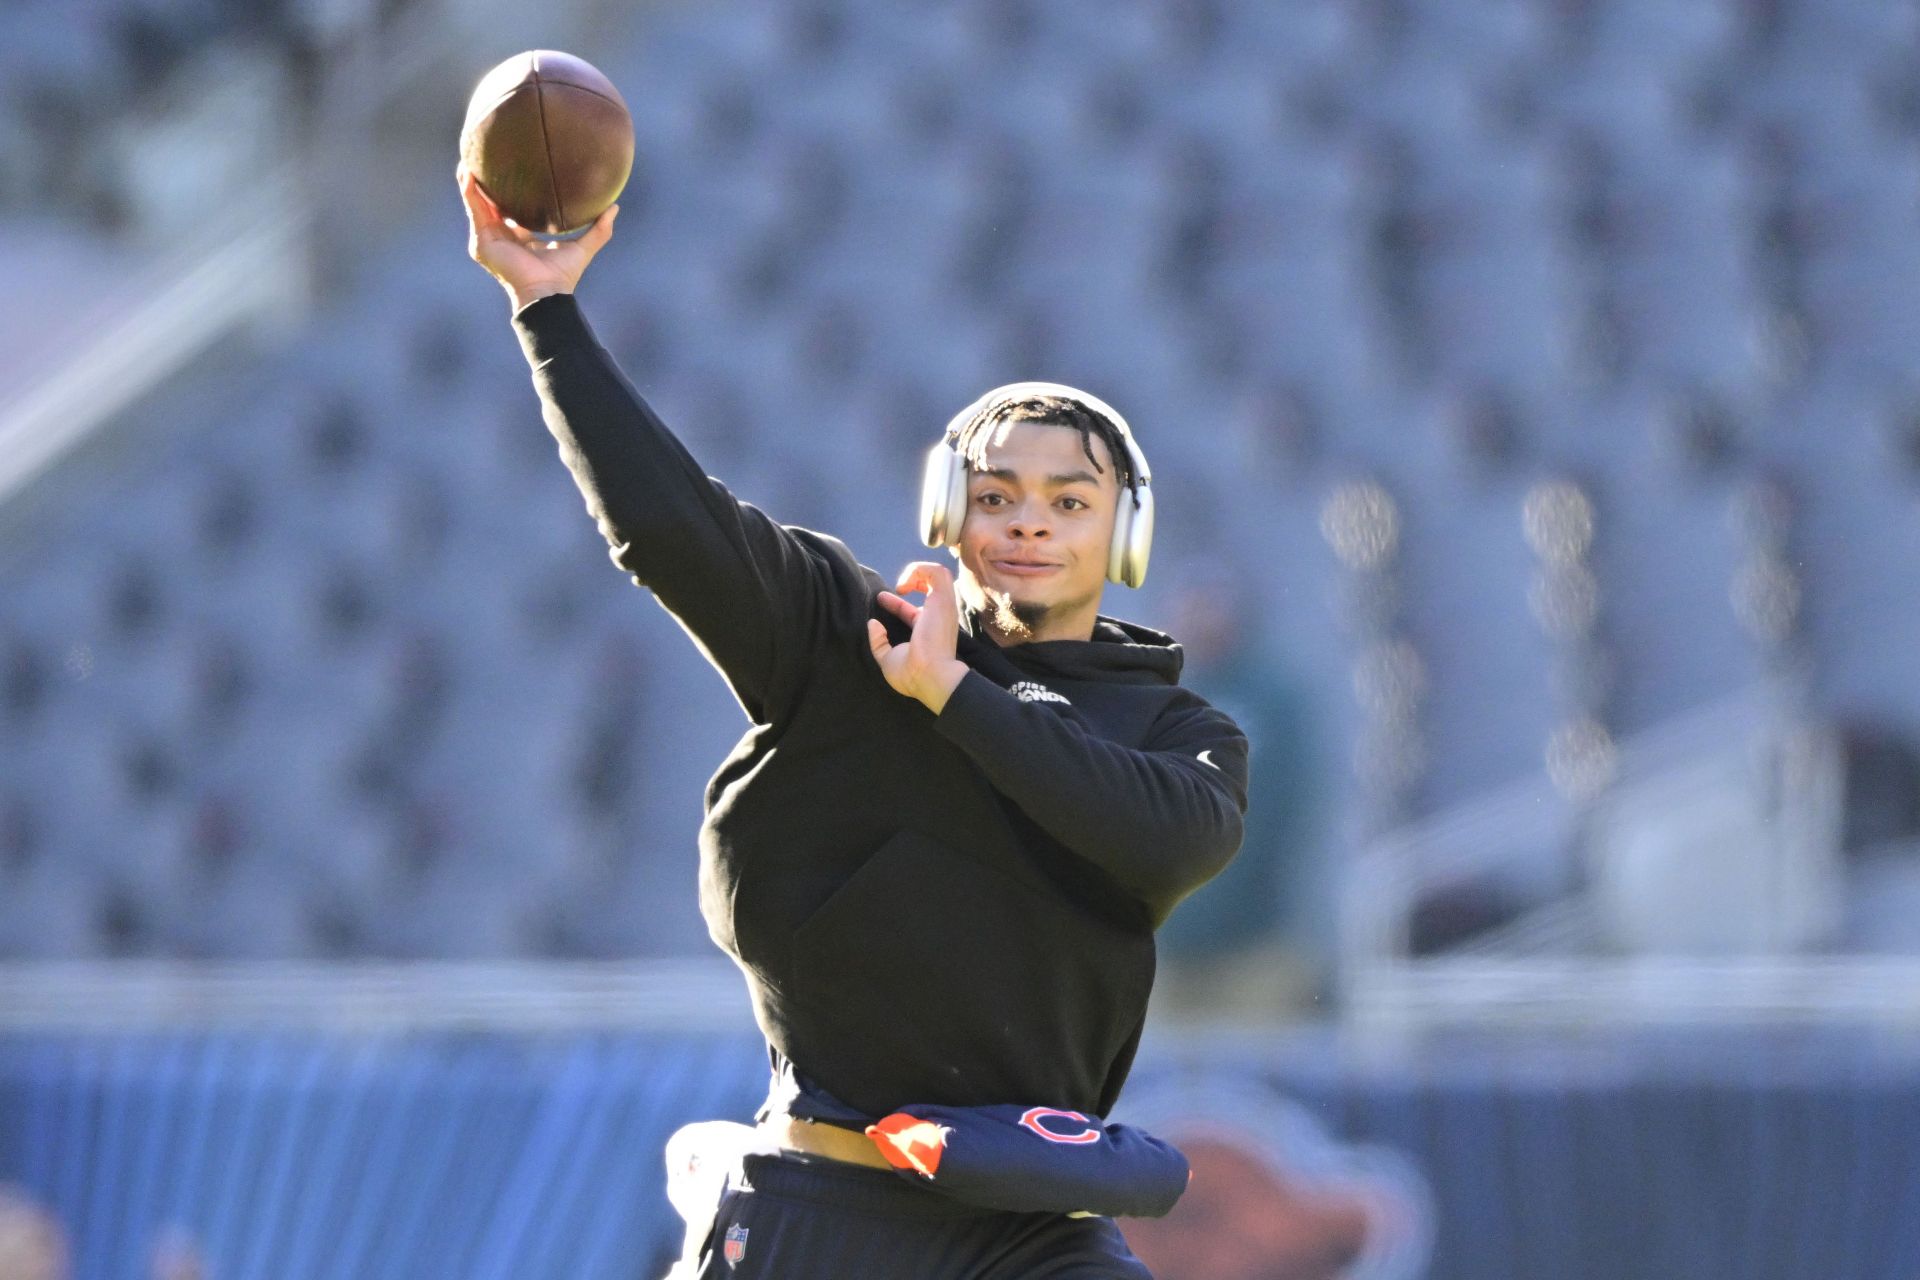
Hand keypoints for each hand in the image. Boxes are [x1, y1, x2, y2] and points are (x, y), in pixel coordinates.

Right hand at [458, 163, 618, 310]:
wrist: (547, 292)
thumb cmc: (563, 276)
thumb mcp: (583, 247)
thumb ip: (599, 229)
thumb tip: (614, 207)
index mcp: (520, 238)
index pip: (510, 210)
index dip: (508, 191)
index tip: (510, 170)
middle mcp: (502, 238)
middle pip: (489, 204)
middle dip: (485, 182)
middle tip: (485, 156)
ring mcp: (489, 240)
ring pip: (476, 204)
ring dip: (470, 182)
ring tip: (469, 159)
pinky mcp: (482, 242)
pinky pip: (474, 210)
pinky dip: (470, 192)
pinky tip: (468, 174)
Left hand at [868, 561, 969, 712]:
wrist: (930, 676)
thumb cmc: (911, 673)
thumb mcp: (888, 659)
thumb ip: (878, 642)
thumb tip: (873, 624)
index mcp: (926, 632)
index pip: (911, 611)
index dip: (896, 604)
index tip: (881, 599)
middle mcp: (936, 617)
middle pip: (929, 588)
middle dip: (913, 580)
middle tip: (897, 587)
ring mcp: (942, 605)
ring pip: (938, 574)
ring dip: (918, 572)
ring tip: (902, 584)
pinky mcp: (943, 598)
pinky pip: (936, 571)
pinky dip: (919, 570)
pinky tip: (904, 585)